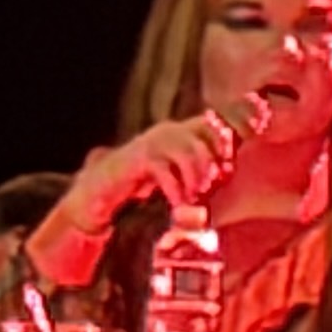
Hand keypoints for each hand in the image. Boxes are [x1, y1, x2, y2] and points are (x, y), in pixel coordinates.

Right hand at [63, 109, 248, 234]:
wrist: (105, 184)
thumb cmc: (147, 178)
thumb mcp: (176, 169)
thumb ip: (198, 166)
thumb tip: (227, 173)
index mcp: (180, 129)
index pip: (210, 127)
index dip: (223, 146)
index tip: (227, 170)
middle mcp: (168, 130)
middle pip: (201, 142)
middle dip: (209, 168)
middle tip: (210, 189)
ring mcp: (152, 141)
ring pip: (186, 154)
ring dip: (195, 179)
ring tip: (194, 198)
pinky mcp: (139, 157)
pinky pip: (165, 171)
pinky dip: (175, 190)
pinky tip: (178, 204)